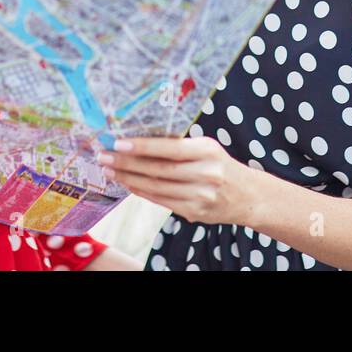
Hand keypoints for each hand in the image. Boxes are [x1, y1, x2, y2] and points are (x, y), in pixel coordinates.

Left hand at [98, 135, 259, 225]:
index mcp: (208, 151)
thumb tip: (139, 139)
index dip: (142, 146)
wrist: (247, 195)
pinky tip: (128, 184)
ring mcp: (200, 196)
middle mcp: (206, 174)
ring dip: (129, 179)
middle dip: (127, 163)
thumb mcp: (207, 148)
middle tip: (104, 157)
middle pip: (159, 169)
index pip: (170, 148)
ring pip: (156, 187)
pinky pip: (161, 200)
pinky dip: (142, 191)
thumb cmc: (220, 165)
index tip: (118, 143)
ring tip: (110, 171)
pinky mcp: (194, 212)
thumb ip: (180, 146)